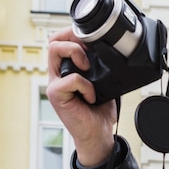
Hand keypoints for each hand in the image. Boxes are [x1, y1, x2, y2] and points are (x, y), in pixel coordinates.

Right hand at [46, 26, 117, 165]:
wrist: (98, 134)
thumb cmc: (99, 112)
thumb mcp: (104, 85)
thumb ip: (102, 70)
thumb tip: (115, 54)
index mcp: (68, 69)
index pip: (61, 41)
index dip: (73, 33)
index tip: (91, 38)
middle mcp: (58, 73)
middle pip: (53, 40)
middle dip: (71, 37)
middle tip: (88, 49)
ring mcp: (55, 83)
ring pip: (54, 51)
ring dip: (75, 53)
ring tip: (88, 68)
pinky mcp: (56, 95)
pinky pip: (70, 79)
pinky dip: (85, 86)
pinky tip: (92, 97)